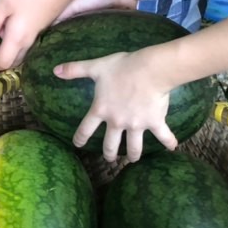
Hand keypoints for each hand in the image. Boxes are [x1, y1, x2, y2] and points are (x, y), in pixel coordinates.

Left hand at [0, 0, 63, 70]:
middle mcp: (29, 42)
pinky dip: (16, 39)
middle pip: (14, 61)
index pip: (4, 63)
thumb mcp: (3, 3)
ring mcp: (38, 35)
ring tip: (0, 31)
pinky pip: (27, 42)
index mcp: (17, 39)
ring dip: (8, 47)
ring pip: (21, 51)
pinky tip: (12, 22)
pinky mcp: (43, 27)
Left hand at [57, 50, 175, 162]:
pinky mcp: (154, 122)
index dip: (80, 138)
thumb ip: (75, 69)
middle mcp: (117, 122)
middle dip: (109, 154)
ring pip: (134, 147)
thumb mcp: (95, 67)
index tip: (77, 145)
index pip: (86, 128)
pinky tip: (172, 148)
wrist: (148, 70)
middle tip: (109, 159)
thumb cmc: (121, 68)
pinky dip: (169, 143)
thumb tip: (55, 70)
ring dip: (133, 155)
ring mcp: (136, 125)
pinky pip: (163, 136)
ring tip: (132, 160)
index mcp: (101, 109)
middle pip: (111, 144)